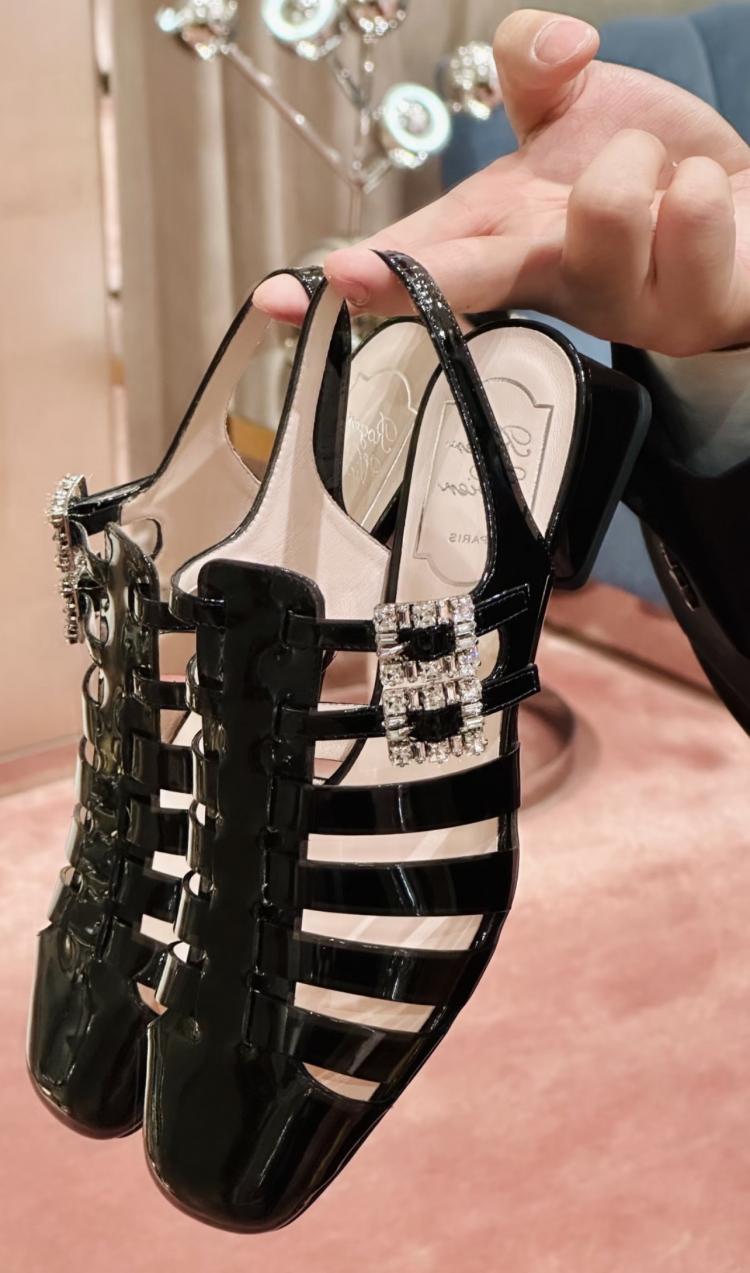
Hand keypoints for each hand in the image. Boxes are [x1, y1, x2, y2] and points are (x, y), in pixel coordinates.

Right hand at [255, 8, 749, 356]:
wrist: (739, 214)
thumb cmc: (644, 171)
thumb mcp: (573, 105)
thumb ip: (534, 60)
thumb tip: (554, 45)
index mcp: (498, 236)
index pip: (410, 260)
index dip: (347, 282)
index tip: (282, 298)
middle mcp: (542, 280)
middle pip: (464, 284)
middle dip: (409, 280)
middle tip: (351, 277)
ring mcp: (613, 302)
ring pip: (601, 207)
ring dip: (630, 158)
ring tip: (646, 177)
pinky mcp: (690, 307)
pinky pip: (681, 211)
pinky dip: (690, 180)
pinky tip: (692, 197)